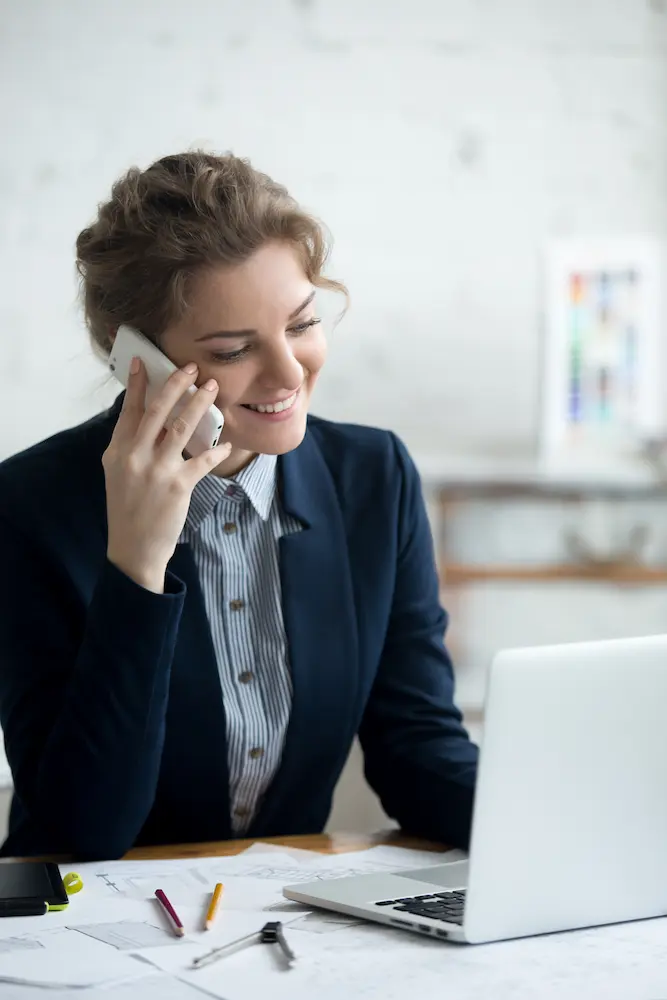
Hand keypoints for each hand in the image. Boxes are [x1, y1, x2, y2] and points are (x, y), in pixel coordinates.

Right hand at [103, 358, 231, 592]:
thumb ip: (132, 446)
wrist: (133, 548)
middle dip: (175, 385)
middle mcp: (134, 457)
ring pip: (182, 428)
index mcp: (118, 451)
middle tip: (191, 368)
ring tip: (213, 388)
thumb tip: (155, 419)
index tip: (142, 361)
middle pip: (157, 411)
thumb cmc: (129, 508)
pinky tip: (227, 444)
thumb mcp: (119, 474)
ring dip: (200, 404)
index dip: (137, 384)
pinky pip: (203, 460)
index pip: (129, 410)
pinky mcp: (177, 486)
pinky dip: (217, 451)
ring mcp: (156, 471)